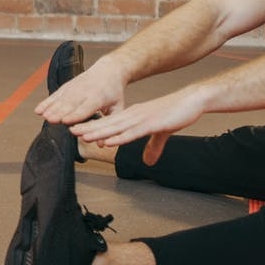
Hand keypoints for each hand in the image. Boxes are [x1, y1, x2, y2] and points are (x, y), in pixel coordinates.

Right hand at [35, 58, 126, 126]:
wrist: (109, 69)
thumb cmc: (114, 92)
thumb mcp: (118, 108)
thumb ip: (109, 125)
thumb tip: (102, 144)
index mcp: (99, 98)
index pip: (85, 108)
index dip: (75, 115)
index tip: (66, 121)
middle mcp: (84, 92)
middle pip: (70, 104)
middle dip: (60, 112)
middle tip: (51, 120)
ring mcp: (74, 88)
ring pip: (61, 99)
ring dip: (51, 108)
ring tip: (43, 116)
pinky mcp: (67, 86)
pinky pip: (55, 95)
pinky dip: (46, 102)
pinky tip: (38, 110)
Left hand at [69, 87, 207, 165]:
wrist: (192, 101)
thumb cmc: (176, 114)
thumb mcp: (161, 133)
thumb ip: (153, 147)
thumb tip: (148, 162)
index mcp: (134, 116)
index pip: (110, 123)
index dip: (94, 127)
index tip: (79, 130)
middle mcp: (134, 116)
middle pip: (108, 124)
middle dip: (89, 128)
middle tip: (71, 131)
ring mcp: (142, 119)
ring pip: (116, 127)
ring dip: (100, 132)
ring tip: (83, 135)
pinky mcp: (153, 124)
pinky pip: (133, 132)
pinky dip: (120, 137)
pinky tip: (109, 141)